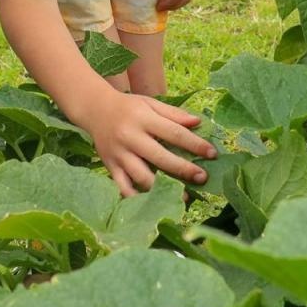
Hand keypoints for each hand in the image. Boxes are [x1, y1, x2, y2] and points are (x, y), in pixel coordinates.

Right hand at [75, 88, 215, 196]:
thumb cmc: (128, 106)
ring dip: (163, 188)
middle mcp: (130, 137)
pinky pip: (123, 187)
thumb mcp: (150, 103)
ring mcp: (119, 154)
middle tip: (202, 178)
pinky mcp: (110, 166)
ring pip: (142, 176)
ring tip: (182, 195)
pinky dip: (137, 198)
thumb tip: (198, 122)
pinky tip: (153, 203)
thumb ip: (174, 114)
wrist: (95, 109)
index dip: (195, 144)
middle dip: (183, 169)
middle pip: (160, 157)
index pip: (174, 133)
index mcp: (143, 118)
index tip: (212, 154)